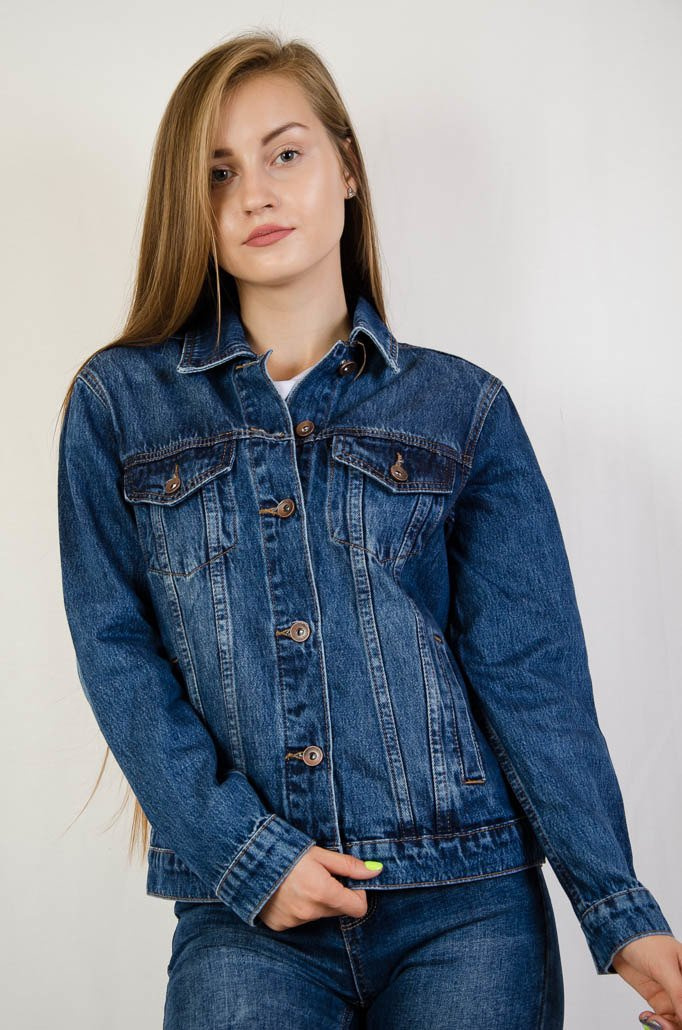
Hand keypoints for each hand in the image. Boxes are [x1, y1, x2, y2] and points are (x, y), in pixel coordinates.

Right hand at [256, 845, 382, 930]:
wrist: (248, 859)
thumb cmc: (287, 852)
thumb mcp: (320, 854)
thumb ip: (349, 866)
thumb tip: (376, 870)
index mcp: (323, 892)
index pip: (357, 908)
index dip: (357, 893)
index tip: (346, 880)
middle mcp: (310, 912)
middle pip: (338, 910)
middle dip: (335, 894)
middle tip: (320, 875)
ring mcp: (294, 921)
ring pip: (318, 914)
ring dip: (316, 901)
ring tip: (300, 881)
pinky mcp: (280, 925)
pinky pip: (300, 920)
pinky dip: (299, 908)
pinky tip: (287, 892)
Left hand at [610, 934, 681, 1027]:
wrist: (620, 936)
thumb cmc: (646, 942)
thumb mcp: (664, 967)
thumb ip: (679, 993)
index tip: (679, 1019)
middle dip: (678, 1026)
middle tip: (663, 1025)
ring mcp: (673, 996)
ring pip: (678, 1022)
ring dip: (667, 1028)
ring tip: (653, 1021)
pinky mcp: (660, 1001)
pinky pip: (664, 1021)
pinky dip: (656, 1024)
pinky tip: (647, 1017)